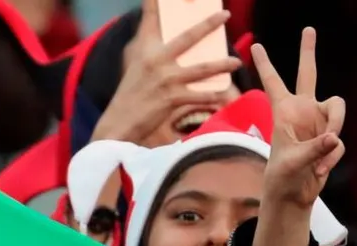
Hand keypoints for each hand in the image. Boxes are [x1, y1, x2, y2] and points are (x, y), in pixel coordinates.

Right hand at [91, 0, 239, 145]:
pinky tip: (225, 95)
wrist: (120, 122)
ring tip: (236, 62)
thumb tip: (168, 46)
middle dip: (209, 24)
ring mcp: (166, 79)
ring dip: (222, 65)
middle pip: (188, 37)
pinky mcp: (172, 99)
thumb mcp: (135, 66)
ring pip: (201, 69)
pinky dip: (213, 96)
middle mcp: (156, 60)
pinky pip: (199, 96)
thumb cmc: (130, 95)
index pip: (151, 19)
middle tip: (225, 16)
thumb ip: (151, 52)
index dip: (154, 3)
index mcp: (146, 49)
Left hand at [251, 28, 344, 211]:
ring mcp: (318, 122)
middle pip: (308, 74)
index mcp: (284, 111)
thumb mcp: (293, 162)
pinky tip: (319, 170)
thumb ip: (314, 148)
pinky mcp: (331, 137)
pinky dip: (331, 157)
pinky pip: (339, 141)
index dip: (265, 65)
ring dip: (335, 129)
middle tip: (308, 29)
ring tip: (322, 154)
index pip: (273, 83)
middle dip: (308, 52)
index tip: (256, 45)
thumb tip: (335, 137)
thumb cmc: (282, 177)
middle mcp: (302, 110)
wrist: (293, 195)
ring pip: (338, 111)